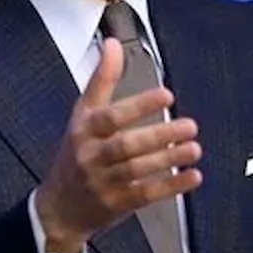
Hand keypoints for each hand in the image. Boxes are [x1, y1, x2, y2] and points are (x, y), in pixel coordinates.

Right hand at [35, 38, 202, 252]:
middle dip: (160, 135)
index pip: (111, 115)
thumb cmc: (75, 154)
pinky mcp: (115, 204)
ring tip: (193, 149)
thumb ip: (101, 79)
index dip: (139, 105)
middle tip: (189, 126)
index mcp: (84, 129)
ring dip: (168, 159)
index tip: (166, 95)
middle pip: (126, 144)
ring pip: (137, 169)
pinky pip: (145, 195)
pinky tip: (190, 177)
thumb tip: (112, 44)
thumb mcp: (81, 114)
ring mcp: (102, 182)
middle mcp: (91, 155)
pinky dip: (170, 187)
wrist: (58, 208)